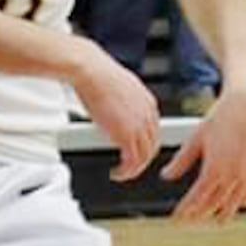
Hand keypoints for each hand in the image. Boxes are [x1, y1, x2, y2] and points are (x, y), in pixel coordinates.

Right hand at [73, 41, 160, 182]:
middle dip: (141, 160)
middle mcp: (148, 115)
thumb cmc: (98, 74)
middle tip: (129, 167)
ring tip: (121, 173)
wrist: (92, 71)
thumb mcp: (120, 88)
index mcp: (149, 103)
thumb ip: (124, 102)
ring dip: (133, 169)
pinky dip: (126, 172)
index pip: (154, 131)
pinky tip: (117, 172)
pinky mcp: (126, 135)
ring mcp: (138, 125)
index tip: (135, 151)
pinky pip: (132, 161)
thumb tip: (115, 110)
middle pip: (153, 146)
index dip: (145, 145)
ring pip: (144, 157)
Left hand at [160, 74, 245, 221]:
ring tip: (217, 221)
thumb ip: (181, 161)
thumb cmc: (222, 117)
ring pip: (235, 201)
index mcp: (214, 168)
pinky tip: (239, 204)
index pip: (197, 198)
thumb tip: (166, 175)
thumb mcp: (196, 138)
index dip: (185, 211)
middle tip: (191, 222)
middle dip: (201, 215)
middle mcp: (232, 174)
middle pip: (214, 204)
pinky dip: (243, 199)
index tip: (176, 219)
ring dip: (225, 213)